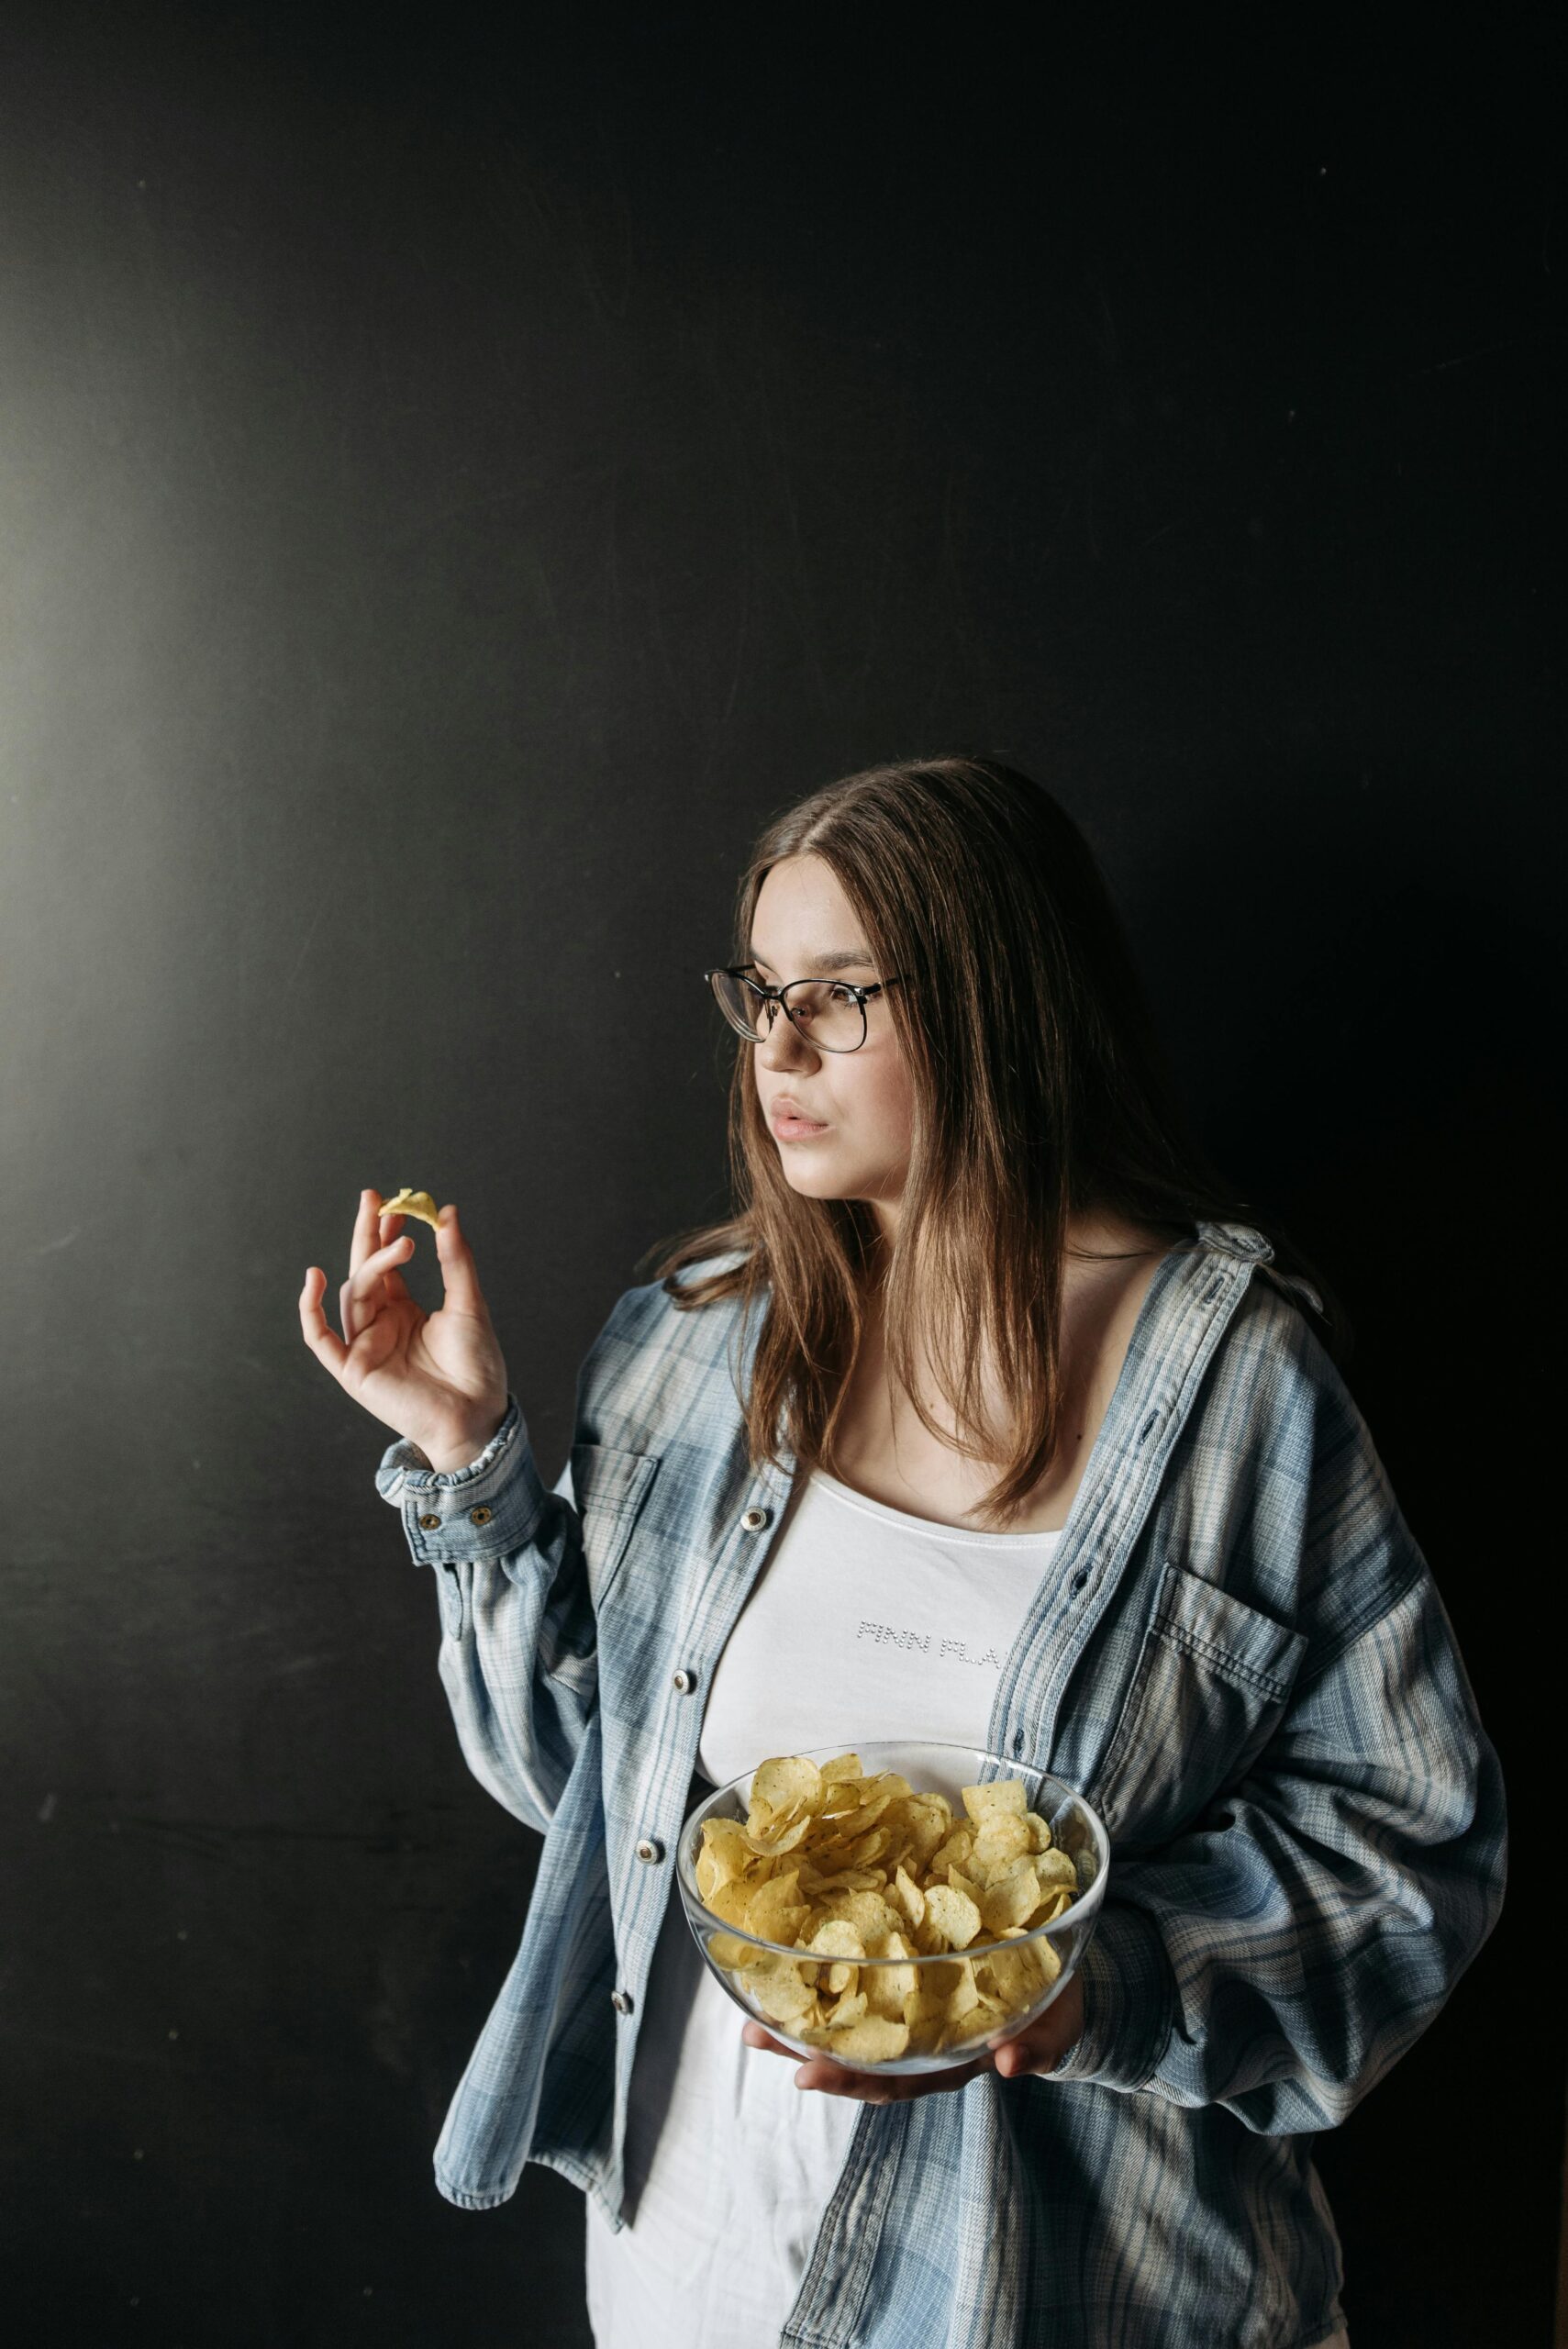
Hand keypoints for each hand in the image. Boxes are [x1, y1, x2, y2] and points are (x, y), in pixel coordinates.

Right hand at [299, 1189, 509, 1460]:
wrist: (477, 1415)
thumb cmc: (476, 1366)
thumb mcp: (469, 1304)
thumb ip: (456, 1260)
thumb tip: (447, 1212)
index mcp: (402, 1310)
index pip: (385, 1264)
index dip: (386, 1232)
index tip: (395, 1201)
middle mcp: (379, 1324)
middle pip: (364, 1271)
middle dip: (366, 1234)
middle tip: (374, 1198)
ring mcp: (364, 1346)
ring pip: (354, 1295)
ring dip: (372, 1265)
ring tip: (401, 1242)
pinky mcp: (353, 1371)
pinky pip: (321, 1339)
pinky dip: (311, 1310)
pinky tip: (315, 1278)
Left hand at [740, 1971, 1084, 2104]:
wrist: (1061, 1973)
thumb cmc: (1055, 2005)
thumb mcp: (1056, 2024)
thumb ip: (1037, 2044)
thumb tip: (1010, 2063)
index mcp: (950, 2056)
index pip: (895, 2077)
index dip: (852, 2078)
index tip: (808, 2073)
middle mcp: (920, 2040)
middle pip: (856, 2055)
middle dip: (805, 2051)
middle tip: (755, 2035)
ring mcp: (911, 2009)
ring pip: (850, 2024)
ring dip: (802, 2022)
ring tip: (750, 2013)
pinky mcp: (908, 1972)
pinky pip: (862, 1981)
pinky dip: (826, 1978)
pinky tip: (787, 1963)